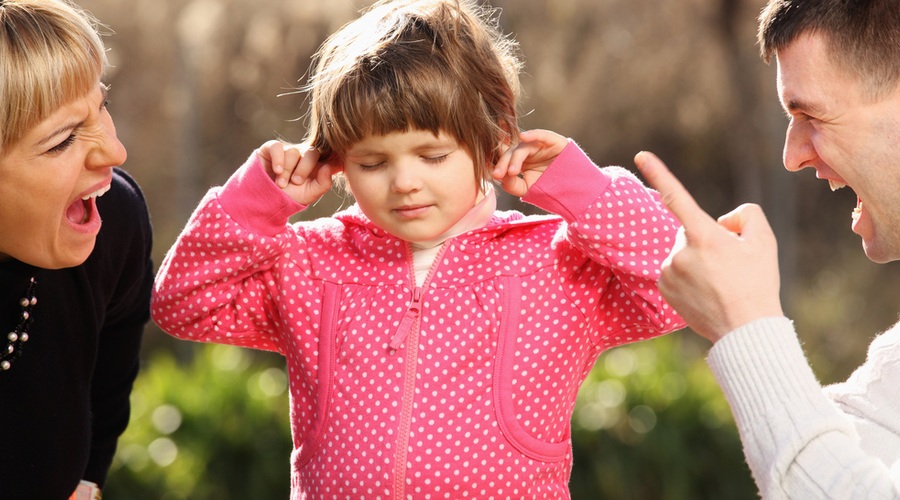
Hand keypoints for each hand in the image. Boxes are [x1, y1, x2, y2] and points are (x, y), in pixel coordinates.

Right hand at [257, 140, 340, 205]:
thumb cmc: (289, 196)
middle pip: (311, 152)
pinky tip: (277, 171)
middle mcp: (303, 155)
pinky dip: (278, 159)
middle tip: (296, 182)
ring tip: (281, 184)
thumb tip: (329, 167)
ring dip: (287, 170)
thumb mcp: (309, 194)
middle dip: (304, 169)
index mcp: (316, 164)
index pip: (328, 156)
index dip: (331, 159)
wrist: (266, 200)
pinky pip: (277, 146)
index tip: (333, 168)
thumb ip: (323, 183)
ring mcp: (288, 150)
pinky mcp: (271, 148)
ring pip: (293, 152)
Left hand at [492, 129, 567, 196]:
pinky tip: (523, 136)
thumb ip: (512, 184)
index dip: (496, 163)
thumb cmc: (549, 188)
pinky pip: (541, 134)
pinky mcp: (552, 141)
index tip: (490, 174)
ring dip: (515, 158)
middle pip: (510, 152)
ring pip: (522, 147)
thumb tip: (500, 177)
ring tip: (512, 172)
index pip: (504, 158)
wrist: (574, 190)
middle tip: (497, 174)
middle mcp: (527, 151)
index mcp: (519, 161)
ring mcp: (539, 145)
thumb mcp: (527, 190)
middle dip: (502, 163)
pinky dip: (532, 134)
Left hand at [634, 151, 784, 341]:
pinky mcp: (663, 287)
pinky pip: (674, 270)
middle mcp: (679, 251)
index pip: (677, 197)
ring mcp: (668, 271)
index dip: (658, 173)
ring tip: (720, 281)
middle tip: (730, 264)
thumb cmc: (757, 283)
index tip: (641, 155)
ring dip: (697, 258)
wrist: (744, 330)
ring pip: (682, 251)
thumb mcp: (764, 241)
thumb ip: (745, 214)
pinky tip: (706, 290)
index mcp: (703, 236)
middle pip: (690, 230)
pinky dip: (688, 274)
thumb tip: (721, 221)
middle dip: (706, 238)